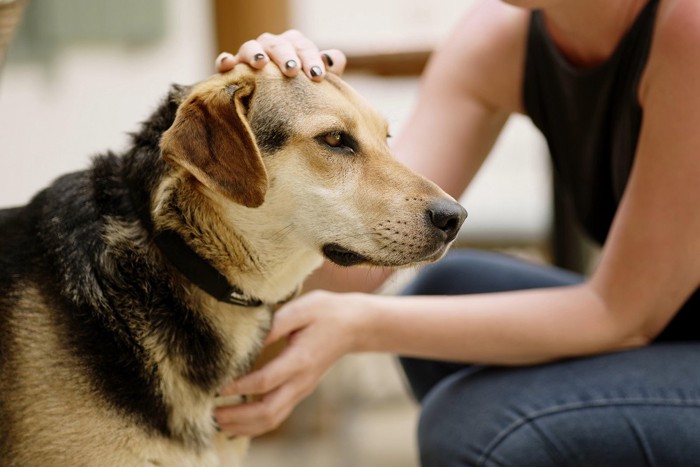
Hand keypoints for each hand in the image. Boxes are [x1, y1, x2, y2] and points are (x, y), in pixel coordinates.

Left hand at [214, 291, 367, 437]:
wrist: (354, 325)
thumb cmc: (326, 312)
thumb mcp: (302, 308)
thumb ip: (274, 324)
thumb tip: (248, 339)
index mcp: (300, 360)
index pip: (265, 381)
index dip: (239, 388)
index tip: (216, 388)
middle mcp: (301, 381)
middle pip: (267, 411)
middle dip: (237, 416)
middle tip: (211, 413)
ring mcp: (302, 389)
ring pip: (272, 419)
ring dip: (244, 425)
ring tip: (218, 422)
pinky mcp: (301, 391)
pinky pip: (278, 416)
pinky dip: (256, 425)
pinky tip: (238, 425)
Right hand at [215, 29, 346, 81]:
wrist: (278, 110)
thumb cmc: (301, 93)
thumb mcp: (317, 84)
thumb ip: (328, 70)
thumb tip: (331, 60)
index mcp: (293, 46)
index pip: (302, 46)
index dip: (310, 58)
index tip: (317, 76)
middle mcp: (271, 47)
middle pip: (278, 44)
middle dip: (286, 55)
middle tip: (292, 70)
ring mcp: (250, 56)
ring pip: (250, 47)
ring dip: (256, 52)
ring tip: (261, 63)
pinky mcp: (232, 70)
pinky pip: (225, 62)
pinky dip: (225, 60)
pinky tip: (227, 64)